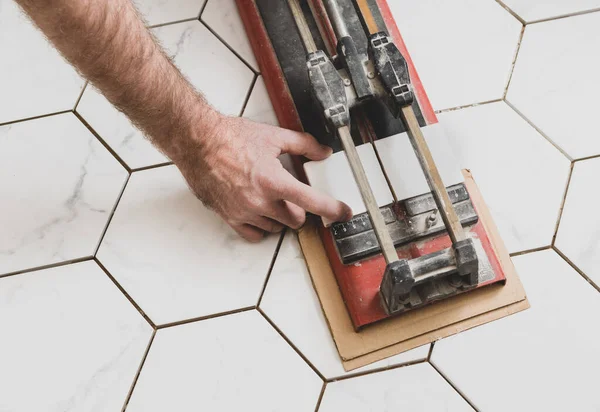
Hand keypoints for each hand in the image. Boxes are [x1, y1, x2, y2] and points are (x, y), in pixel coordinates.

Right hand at [174, 112, 352, 241]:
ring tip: (271, 198)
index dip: (333, 209)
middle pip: (295, 220)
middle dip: (299, 210)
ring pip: (275, 228)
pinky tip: (260, 211)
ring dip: (280, 217)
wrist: (197, 141)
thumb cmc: (230, 137)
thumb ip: (303, 144)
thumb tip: (322, 152)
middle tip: (293, 196)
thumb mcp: (273, 136)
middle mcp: (260, 201)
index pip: (313, 202)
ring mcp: (244, 212)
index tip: (344, 213)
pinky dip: (262, 226)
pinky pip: (254, 234)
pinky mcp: (229, 217)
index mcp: (274, 180)